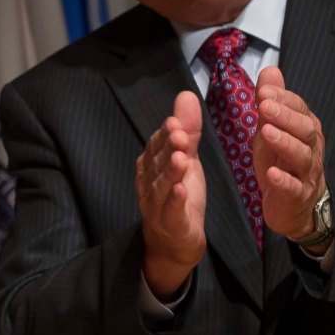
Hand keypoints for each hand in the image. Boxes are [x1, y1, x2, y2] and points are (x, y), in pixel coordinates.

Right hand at [137, 90, 207, 296]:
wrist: (175, 239)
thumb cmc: (178, 194)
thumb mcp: (186, 159)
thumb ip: (186, 130)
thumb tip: (186, 94)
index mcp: (151, 164)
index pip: (156, 145)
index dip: (165, 134)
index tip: (176, 122)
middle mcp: (148, 182)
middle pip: (157, 163)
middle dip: (167, 148)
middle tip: (180, 134)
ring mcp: (156, 204)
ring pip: (162, 186)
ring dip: (170, 172)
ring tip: (181, 159)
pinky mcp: (169, 223)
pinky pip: (170, 211)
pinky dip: (175, 201)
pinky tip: (181, 190)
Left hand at [253, 66, 326, 242]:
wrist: (296, 207)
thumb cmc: (282, 162)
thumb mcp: (273, 128)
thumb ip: (273, 101)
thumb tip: (270, 69)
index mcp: (305, 129)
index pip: (299, 109)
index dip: (283, 99)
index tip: (263, 91)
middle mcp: (311, 148)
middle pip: (304, 129)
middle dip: (285, 116)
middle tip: (264, 105)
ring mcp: (306, 173)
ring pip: (301, 156)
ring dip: (284, 143)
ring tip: (266, 132)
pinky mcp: (297, 196)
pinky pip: (293, 188)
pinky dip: (284, 180)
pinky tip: (272, 174)